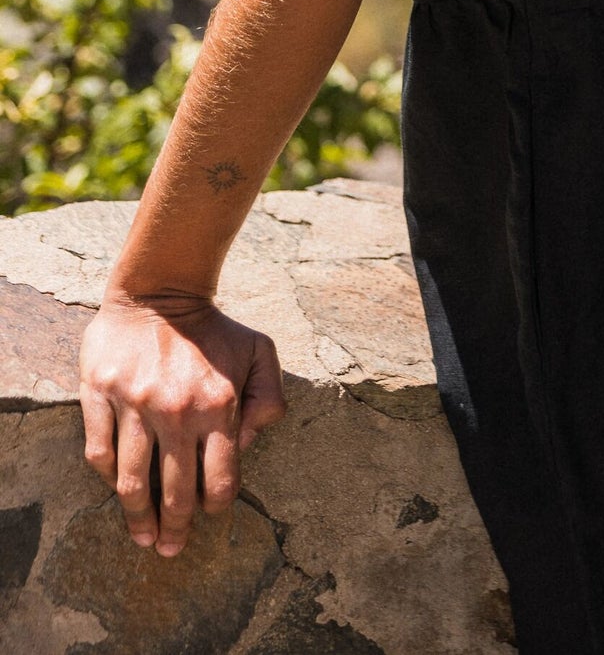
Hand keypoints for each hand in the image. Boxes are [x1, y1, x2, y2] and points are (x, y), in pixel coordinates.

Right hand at [79, 293, 285, 556]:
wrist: (160, 291)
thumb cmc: (214, 328)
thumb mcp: (260, 352)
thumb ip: (268, 398)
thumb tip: (249, 443)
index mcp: (219, 406)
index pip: (220, 478)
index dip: (215, 506)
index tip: (208, 516)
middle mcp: (177, 411)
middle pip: (174, 491)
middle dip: (174, 528)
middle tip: (170, 549)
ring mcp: (136, 405)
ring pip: (131, 481)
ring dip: (137, 516)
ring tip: (142, 536)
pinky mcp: (100, 395)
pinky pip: (99, 452)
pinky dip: (107, 477)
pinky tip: (116, 489)